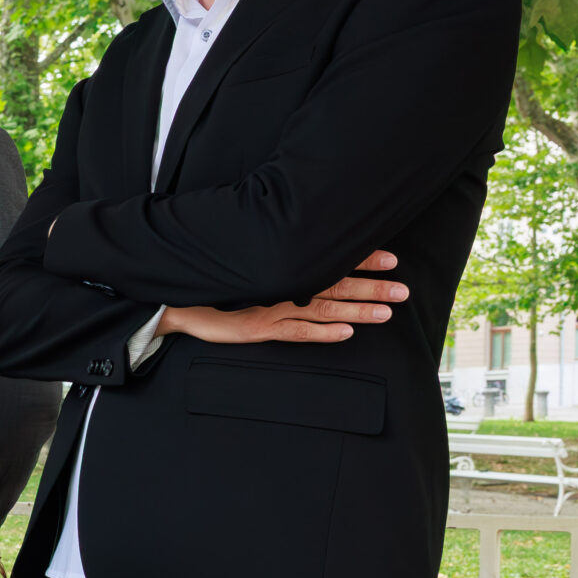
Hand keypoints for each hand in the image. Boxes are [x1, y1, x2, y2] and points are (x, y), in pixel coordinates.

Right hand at [162, 251, 403, 345]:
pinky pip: (296, 332)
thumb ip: (271, 257)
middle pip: (336, 286)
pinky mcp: (258, 328)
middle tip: (403, 289)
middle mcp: (282, 285)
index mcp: (283, 267)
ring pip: (323, 309)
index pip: (330, 261)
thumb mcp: (244, 261)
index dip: (361, 259)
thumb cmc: (211, 278)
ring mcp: (271, 308)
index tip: (390, 258)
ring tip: (388, 312)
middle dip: (371, 287)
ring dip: (357, 310)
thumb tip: (300, 244)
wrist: (174, 295)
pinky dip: (322, 333)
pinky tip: (347, 334)